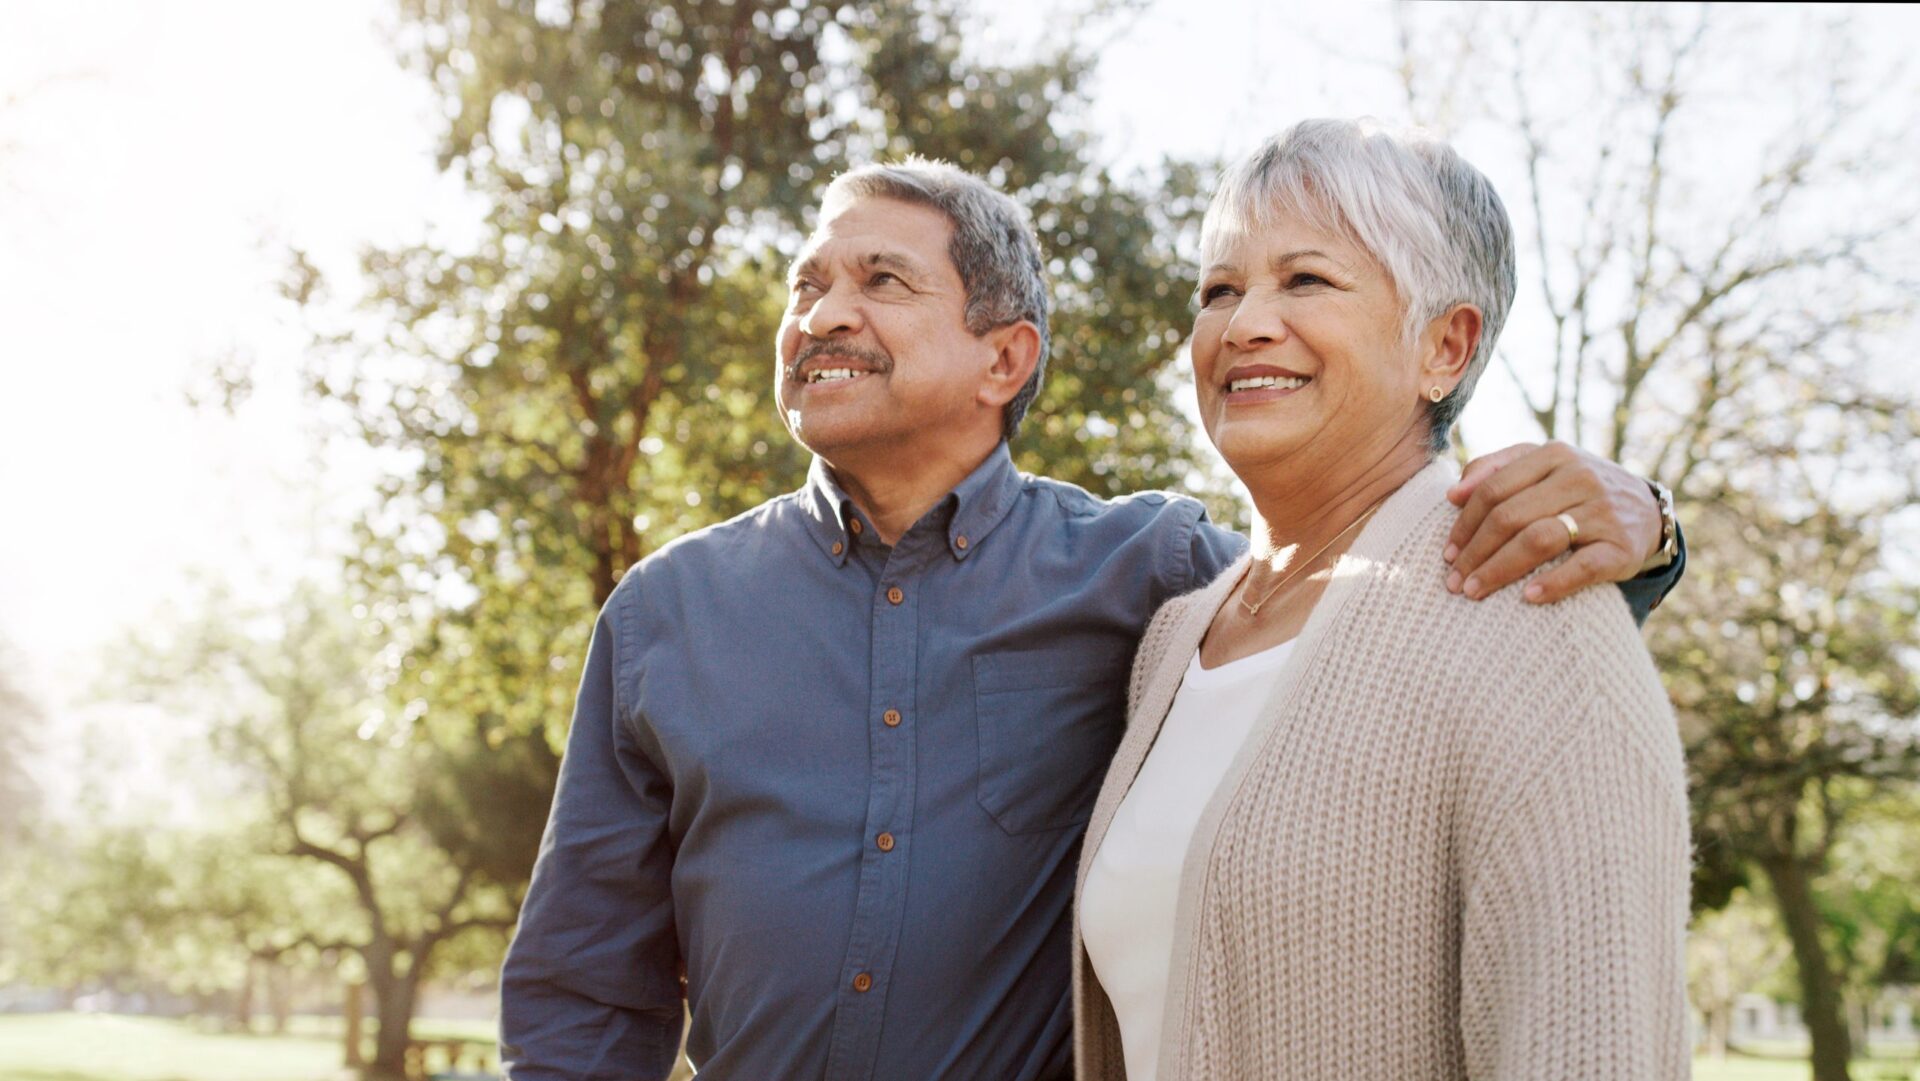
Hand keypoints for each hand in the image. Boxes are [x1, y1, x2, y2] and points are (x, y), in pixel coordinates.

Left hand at [1443, 441, 1660, 604]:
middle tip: (1453, 581)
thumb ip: (1496, 469)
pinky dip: (1553, 583)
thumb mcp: (1543, 467)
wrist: (1646, 510)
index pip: (1494, 489)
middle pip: (1510, 516)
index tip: (1446, 553)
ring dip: (1500, 569)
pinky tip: (1527, 597)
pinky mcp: (1621, 547)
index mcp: (1554, 455)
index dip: (1464, 523)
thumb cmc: (1577, 491)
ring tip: (1474, 591)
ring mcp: (1602, 512)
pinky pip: (1582, 567)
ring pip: (1538, 539)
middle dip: (1475, 552)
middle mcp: (1579, 478)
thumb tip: (1453, 493)